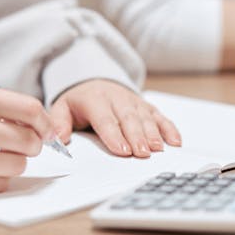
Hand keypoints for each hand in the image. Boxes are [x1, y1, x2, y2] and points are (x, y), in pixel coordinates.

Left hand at [50, 79, 180, 157]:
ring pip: (146, 117)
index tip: (122, 151)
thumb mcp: (62, 108)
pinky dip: (169, 128)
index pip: (106, 119)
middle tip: (142, 153)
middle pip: (129, 119)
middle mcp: (117, 98)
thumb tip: (59, 139)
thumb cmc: (80, 101)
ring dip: (153, 134)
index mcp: (95, 99)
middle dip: (137, 136)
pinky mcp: (146, 106)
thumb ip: (59, 123)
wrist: (94, 81)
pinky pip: (160, 116)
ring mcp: (134, 101)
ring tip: (157, 149)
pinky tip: (175, 141)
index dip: (114, 135)